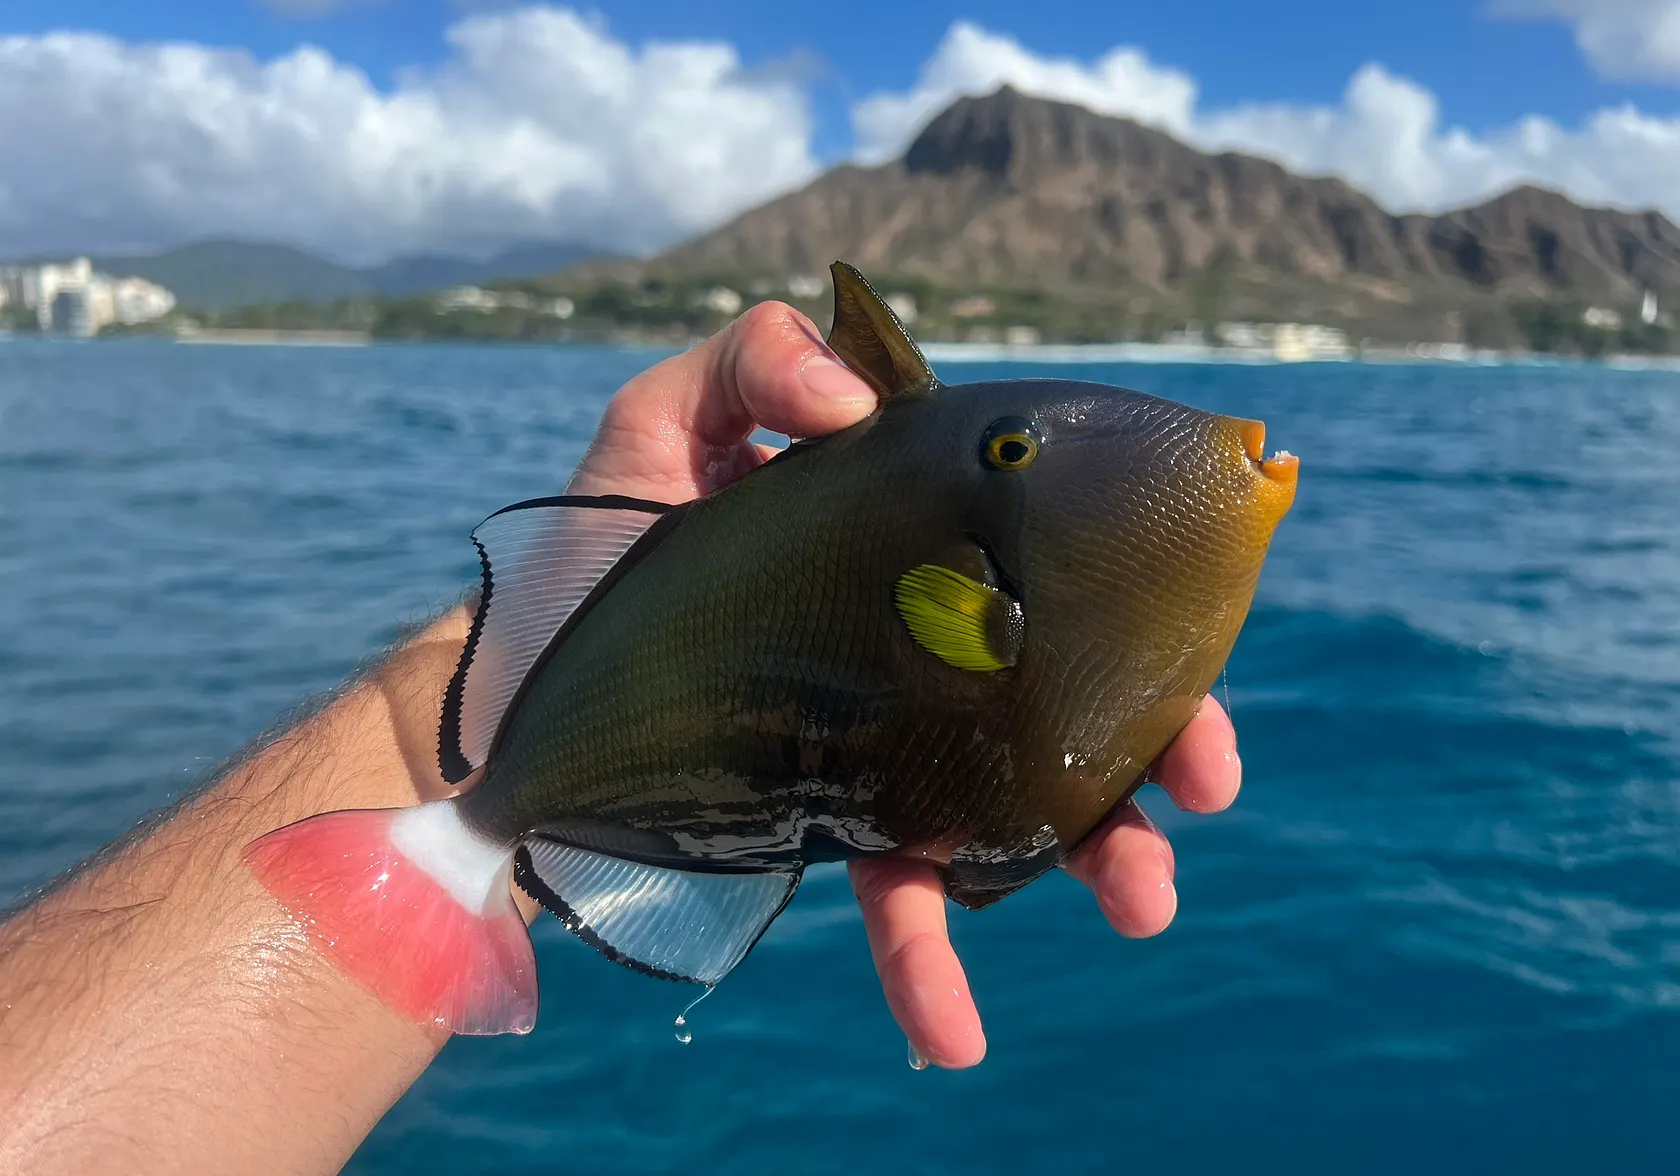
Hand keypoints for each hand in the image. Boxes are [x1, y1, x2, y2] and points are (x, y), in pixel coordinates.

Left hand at [569, 303, 1241, 1069]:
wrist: (515, 686)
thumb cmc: (588, 547)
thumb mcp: (657, 424)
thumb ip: (750, 359)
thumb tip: (853, 397)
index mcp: (906, 547)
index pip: (1047, 568)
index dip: (1133, 605)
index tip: (1188, 647)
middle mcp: (912, 648)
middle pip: (1061, 693)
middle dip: (1148, 744)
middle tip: (1199, 792)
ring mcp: (879, 744)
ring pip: (1008, 808)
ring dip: (1085, 859)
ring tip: (1141, 905)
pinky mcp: (829, 825)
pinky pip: (894, 901)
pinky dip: (926, 968)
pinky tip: (952, 1036)